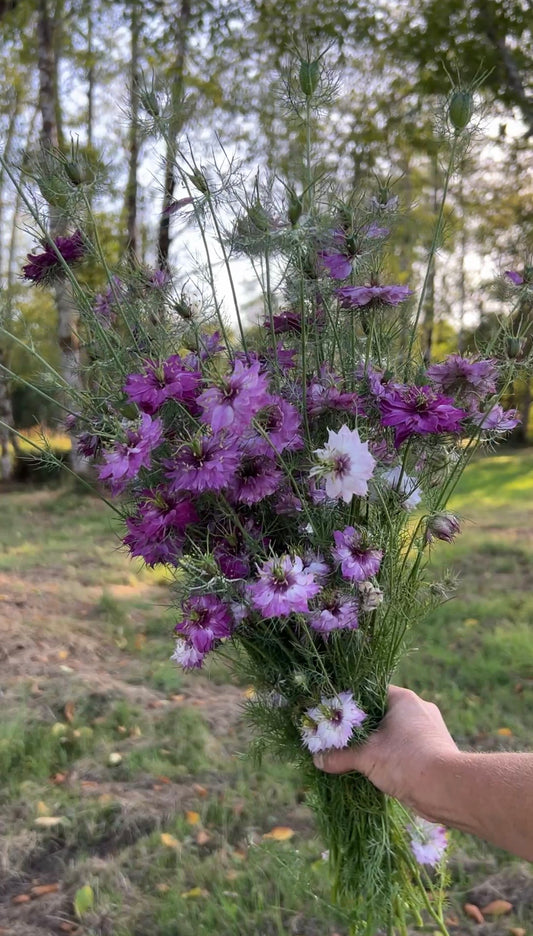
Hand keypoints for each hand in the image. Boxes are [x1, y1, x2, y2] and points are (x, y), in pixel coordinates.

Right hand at [313, 685, 458, 820]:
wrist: (447, 789)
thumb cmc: (405, 761)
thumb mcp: (366, 757)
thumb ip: (340, 756)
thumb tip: (317, 760)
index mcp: (403, 698)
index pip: (371, 692)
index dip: (351, 703)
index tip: (335, 715)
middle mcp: (419, 709)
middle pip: (382, 713)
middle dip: (362, 727)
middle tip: (341, 737)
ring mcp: (429, 730)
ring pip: (395, 732)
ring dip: (378, 743)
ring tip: (357, 755)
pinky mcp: (434, 750)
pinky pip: (406, 747)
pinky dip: (392, 756)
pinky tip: (378, 768)